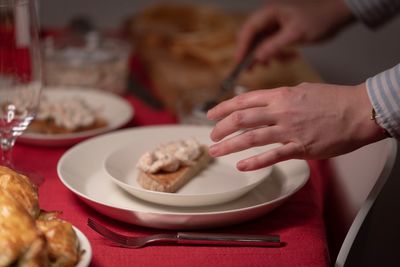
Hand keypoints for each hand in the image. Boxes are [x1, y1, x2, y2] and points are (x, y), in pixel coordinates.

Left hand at [207, 83, 386, 170]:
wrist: (359, 111)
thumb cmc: (333, 99)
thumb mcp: (302, 90)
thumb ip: (281, 97)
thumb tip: (266, 102)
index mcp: (280, 95)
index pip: (243, 100)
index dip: (223, 108)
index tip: (211, 115)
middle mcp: (280, 111)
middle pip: (241, 119)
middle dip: (221, 128)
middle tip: (212, 136)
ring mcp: (289, 130)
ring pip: (251, 138)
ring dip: (229, 146)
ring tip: (215, 151)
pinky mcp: (300, 147)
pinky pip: (272, 156)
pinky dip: (254, 162)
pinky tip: (242, 165)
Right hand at [237, 0, 353, 62]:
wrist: (337, 14)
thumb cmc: (319, 18)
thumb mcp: (295, 34)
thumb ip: (274, 46)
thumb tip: (257, 58)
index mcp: (270, 11)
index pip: (249, 29)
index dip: (243, 46)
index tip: (240, 62)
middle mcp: (270, 16)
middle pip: (252, 36)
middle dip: (252, 53)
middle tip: (251, 69)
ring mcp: (275, 23)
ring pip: (261, 42)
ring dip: (265, 55)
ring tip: (271, 65)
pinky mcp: (282, 30)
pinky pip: (272, 43)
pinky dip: (277, 53)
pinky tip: (288, 57)